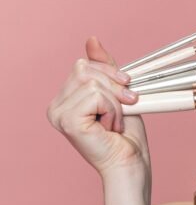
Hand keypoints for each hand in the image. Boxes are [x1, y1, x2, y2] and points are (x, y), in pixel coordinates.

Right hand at [46, 35, 150, 179]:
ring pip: (92, 82)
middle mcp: (56, 106)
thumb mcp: (117, 94)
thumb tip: (91, 39)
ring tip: (116, 123)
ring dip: (115, 103)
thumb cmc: (126, 137)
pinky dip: (112, 110)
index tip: (126, 93)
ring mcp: (58, 113)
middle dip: (113, 87)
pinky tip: (111, 128)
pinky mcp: (67, 120)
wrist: (130, 165)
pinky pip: (95, 95)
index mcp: (65, 100)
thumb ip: (103, 69)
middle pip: (85, 69)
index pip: (83, 65)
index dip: (110, 74)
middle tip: (123, 111)